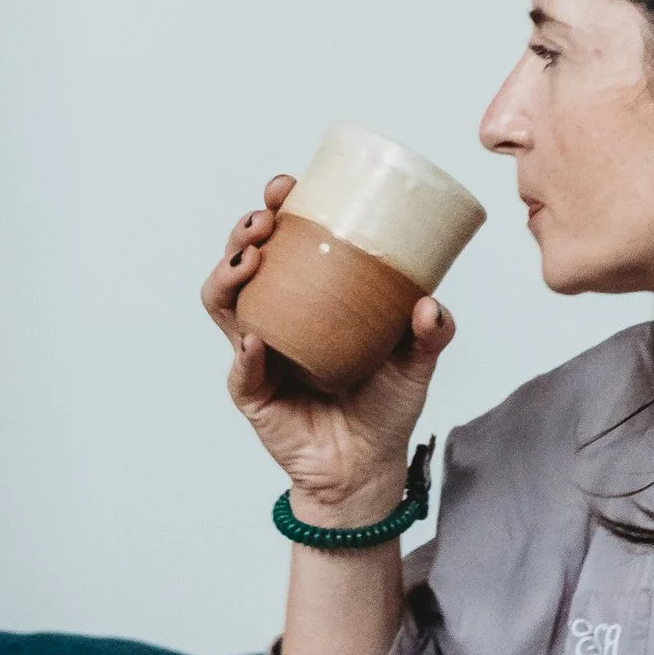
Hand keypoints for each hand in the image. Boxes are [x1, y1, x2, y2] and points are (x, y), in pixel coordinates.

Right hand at [203, 173, 453, 518]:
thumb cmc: (385, 405)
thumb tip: (429, 303)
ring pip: (223, 304)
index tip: (287, 187)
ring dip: (228, 276)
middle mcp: (275, 317)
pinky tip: (256, 341)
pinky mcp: (252, 392)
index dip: (276, 209)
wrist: (369, 467)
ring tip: (250, 260)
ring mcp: (256, 352)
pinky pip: (241, 370)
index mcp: (307, 297)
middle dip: (244, 232)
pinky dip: (246, 353)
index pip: (282, 242)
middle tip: (266, 220)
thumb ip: (430, 331)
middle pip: (241, 262)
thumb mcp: (416, 361)